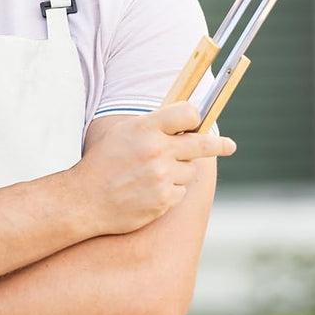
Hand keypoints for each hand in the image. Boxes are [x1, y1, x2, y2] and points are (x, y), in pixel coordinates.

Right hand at [76, 101, 235, 234]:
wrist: (84, 200)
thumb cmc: (103, 164)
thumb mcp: (122, 134)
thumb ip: (152, 125)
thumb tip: (184, 119)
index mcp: (145, 128)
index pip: (188, 113)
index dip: (196, 117)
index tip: (200, 121)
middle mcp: (156, 150)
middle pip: (203, 144)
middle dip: (220, 145)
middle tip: (230, 146)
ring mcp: (161, 176)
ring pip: (190, 171)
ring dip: (179, 172)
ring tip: (153, 176)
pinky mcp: (163, 199)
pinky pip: (180, 192)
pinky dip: (170, 192)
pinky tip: (149, 192)